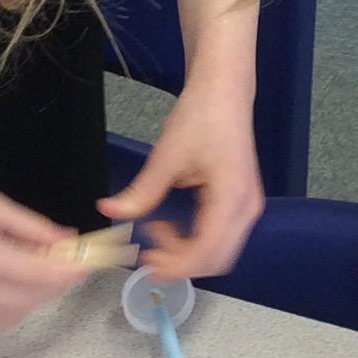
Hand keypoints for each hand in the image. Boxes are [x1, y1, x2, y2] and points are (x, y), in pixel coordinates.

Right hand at [0, 161, 85, 331]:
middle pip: (28, 302)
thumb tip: (69, 244)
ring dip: (32, 298)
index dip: (69, 272)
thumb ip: (33, 228)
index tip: (88, 263)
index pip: (39, 276)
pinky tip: (8, 277)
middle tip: (66, 265)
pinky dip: (7, 301)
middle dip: (54, 286)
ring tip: (37, 270)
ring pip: (10, 316)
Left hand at [99, 77, 262, 279]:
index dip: (176, 266)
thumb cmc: (201, 116)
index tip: (147, 265)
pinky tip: (174, 224)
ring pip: (220, 253)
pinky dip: (196, 242)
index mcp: (231, 197)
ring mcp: (247, 207)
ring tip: (158, 231)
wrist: (224, 92)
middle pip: (217, 260)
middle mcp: (246, 208)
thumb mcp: (165, 156)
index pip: (206, 250)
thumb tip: (109, 212)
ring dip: (188, 253)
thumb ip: (140, 192)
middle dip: (181, 263)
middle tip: (148, 250)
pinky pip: (221, 237)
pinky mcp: (241, 204)